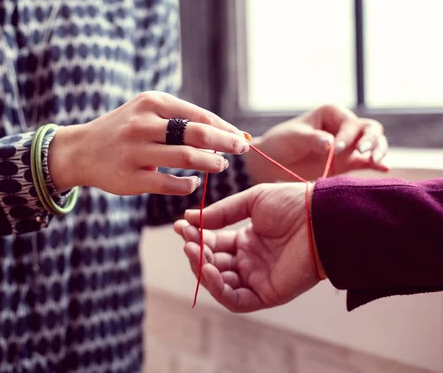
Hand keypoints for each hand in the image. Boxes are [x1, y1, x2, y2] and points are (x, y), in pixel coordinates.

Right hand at [48, 91, 249, 194]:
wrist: (81, 150)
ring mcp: (135, 151)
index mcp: (151, 103)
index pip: (198, 115)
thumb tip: (223, 133)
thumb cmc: (123, 130)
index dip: (224, 127)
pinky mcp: (130, 177)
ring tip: (221, 165)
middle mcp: (143, 124)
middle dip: (225, 142)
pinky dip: (187, 184)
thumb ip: (179, 120)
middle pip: (196, 133)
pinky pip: (168, 183)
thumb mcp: (146, 113)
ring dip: (210, 163)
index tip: (240, 136)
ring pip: (185, 157)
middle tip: (241, 149)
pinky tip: (194, 183)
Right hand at [173, 183, 319, 311]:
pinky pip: (236, 300)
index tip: (181, 226)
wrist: (321, 217)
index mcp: (247, 240)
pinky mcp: (267, 295)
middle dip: (196, 253)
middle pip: (212, 264)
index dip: (196, 236)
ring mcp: (258, 279)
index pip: (213, 243)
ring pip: (220, 284)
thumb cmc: (292, 204)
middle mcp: (250, 261)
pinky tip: (208, 270)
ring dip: (202, 270)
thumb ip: (221, 213)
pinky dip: (219, 289)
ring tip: (194, 252)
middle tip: (187, 240)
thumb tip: (189, 218)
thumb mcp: (251, 201)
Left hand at [246, 105, 388, 183]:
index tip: (335, 150)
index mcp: (332, 113)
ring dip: (378, 150)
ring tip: (375, 160)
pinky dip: (376, 164)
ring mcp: (348, 145)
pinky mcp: (347, 162)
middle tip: (363, 152)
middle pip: (369, 129)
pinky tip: (385, 168)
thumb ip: (312, 140)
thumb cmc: (281, 142)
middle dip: (371, 140)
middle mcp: (344, 127)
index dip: (346, 136)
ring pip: (374, 144)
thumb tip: (329, 144)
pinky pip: (366, 162)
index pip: (350, 123)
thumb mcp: (293, 138)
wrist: (273, 162)